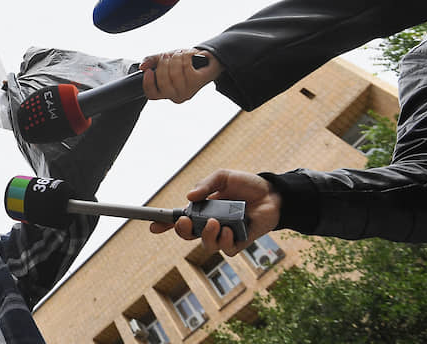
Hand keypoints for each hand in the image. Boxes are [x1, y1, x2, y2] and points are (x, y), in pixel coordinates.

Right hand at [140, 49, 220, 103]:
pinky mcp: (197, 82)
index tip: (148, 71)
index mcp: (166, 93)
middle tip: (166, 55)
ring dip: (176, 59)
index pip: (152, 94)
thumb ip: (151, 62)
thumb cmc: (184, 62)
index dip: (148, 83)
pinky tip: (188, 54)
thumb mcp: (165, 60)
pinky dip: (185, 57)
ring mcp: (188, 91)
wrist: (207, 60)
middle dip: (163, 65)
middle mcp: (176, 96)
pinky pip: (186, 68)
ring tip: (179, 53)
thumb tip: (142, 66)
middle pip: (163, 82)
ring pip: (175, 74)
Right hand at [150, 169, 280, 256]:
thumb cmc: (246, 185)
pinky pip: (226, 249)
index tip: (153, 226)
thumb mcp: (223, 177)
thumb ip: (205, 185)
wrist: (272, 194)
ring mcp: (224, 234)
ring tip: (215, 223)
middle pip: (188, 235)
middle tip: (185, 222)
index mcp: (203, 209)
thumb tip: (189, 197)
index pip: (180, 218)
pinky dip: (224, 240)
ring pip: (206, 245)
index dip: (164, 224)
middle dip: (182, 231)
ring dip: (206, 235)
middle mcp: (210, 224)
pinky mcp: (239, 242)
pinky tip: (229, 230)